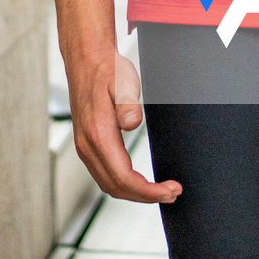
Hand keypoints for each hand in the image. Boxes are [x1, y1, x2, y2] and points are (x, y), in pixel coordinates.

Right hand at [68, 48, 181, 203]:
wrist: (86, 61)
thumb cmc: (108, 71)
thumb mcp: (123, 80)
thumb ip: (128, 103)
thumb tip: (132, 124)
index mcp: (98, 134)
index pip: (123, 177)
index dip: (148, 191)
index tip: (170, 190)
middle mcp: (88, 146)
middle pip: (116, 187)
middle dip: (146, 197)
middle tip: (173, 193)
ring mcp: (85, 148)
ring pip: (108, 185)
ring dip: (135, 194)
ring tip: (161, 191)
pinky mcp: (87, 146)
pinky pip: (104, 176)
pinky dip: (123, 185)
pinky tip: (140, 182)